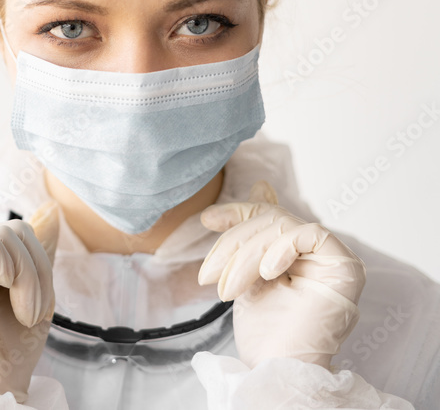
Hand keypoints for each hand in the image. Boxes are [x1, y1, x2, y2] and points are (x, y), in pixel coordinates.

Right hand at [0, 200, 59, 402]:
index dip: (41, 259)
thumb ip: (41, 251)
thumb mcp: (39, 292)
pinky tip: (3, 281)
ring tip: (24, 312)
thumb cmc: (15, 344)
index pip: (22, 231)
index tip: (45, 303)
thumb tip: (51, 209)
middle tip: (33, 313)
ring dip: (23, 274)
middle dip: (35, 270)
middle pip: (14, 229)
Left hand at [197, 180, 365, 369]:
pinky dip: (279, 249)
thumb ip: (253, 236)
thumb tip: (261, 186)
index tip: (208, 220)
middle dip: (234, 244)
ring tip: (228, 289)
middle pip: (270, 221)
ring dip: (246, 257)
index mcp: (296, 253)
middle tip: (210, 275)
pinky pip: (309, 234)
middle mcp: (317, 253)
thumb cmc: (265, 331)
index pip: (268, 216)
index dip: (237, 213)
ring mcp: (334, 258)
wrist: (276, 365)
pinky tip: (266, 273)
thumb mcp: (248, 273)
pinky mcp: (344, 266)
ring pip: (282, 227)